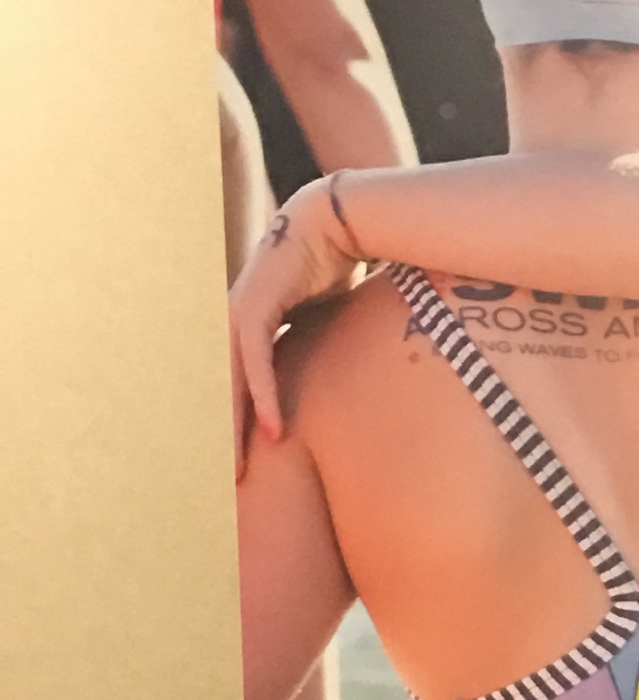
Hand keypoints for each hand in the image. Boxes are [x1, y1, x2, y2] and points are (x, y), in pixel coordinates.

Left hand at [231, 174, 362, 463]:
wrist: (335, 219)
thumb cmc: (340, 262)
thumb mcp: (330, 313)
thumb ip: (326, 339)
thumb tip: (351, 365)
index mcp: (253, 325)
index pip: (240, 382)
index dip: (244, 420)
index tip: (250, 456)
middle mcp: (239, 321)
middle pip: (226, 390)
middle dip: (228, 436)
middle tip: (230, 480)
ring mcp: (240, 314)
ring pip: (231, 384)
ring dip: (236, 429)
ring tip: (240, 470)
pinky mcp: (254, 309)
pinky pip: (255, 365)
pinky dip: (264, 398)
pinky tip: (273, 431)